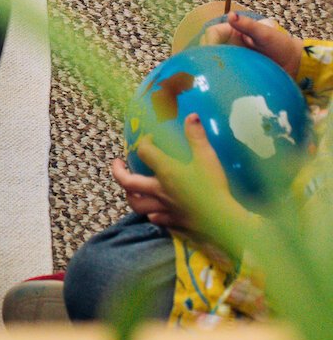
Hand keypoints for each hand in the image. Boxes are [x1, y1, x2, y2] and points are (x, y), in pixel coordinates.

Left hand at [115, 114, 254, 235]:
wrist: (222, 221)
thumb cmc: (213, 188)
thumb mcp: (207, 158)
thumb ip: (197, 137)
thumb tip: (191, 115)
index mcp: (165, 171)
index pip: (144, 152)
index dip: (144, 142)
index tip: (149, 139)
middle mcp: (158, 190)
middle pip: (128, 182)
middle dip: (118, 171)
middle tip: (117, 164)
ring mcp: (162, 208)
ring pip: (137, 204)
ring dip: (130, 196)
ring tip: (130, 189)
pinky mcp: (171, 223)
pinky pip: (154, 219)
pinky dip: (151, 214)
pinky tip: (154, 212)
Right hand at [198, 12, 301, 76]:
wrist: (295, 64)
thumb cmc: (281, 45)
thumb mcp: (266, 34)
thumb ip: (249, 25)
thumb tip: (231, 15)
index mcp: (232, 31)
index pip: (212, 33)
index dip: (210, 41)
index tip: (212, 54)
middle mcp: (228, 43)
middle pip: (208, 46)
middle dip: (206, 55)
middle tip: (209, 67)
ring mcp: (231, 57)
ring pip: (212, 59)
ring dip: (211, 65)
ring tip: (212, 75)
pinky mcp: (234, 69)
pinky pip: (221, 70)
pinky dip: (218, 74)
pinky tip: (219, 81)